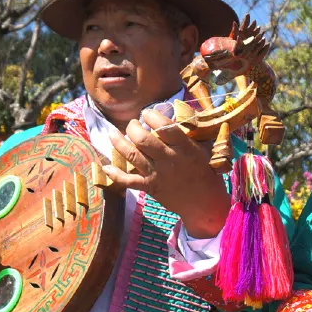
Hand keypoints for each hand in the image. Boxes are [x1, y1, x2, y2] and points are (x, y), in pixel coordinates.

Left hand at [102, 109, 230, 236]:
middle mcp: (169, 159)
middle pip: (143, 139)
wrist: (205, 202)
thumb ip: (193, 130)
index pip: (164, 127)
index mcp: (184, 147)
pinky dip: (115, 174)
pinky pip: (128, 181)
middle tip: (132, 124)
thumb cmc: (206, 171)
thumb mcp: (205, 147)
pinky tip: (106, 166)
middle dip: (132, 127)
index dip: (151, 116)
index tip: (147, 113)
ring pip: (132, 155)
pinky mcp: (150, 187)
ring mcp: (158, 174)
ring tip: (113, 133)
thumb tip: (181, 109)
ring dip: (118, 142)